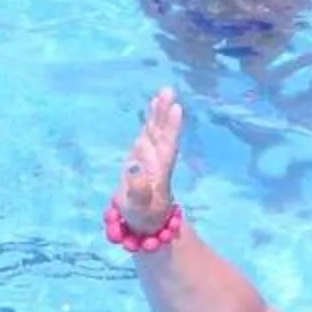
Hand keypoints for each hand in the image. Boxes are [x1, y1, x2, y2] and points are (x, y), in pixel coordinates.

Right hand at [113, 87, 183, 236]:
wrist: (144, 220)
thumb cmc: (142, 216)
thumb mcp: (139, 207)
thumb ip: (138, 190)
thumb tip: (135, 168)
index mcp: (159, 172)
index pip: (167, 146)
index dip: (171, 129)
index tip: (176, 110)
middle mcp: (158, 160)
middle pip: (162, 134)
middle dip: (164, 114)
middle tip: (168, 91)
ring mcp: (151, 156)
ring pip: (157, 131)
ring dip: (160, 112)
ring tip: (164, 92)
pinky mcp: (143, 155)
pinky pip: (148, 133)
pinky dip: (152, 118)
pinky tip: (154, 103)